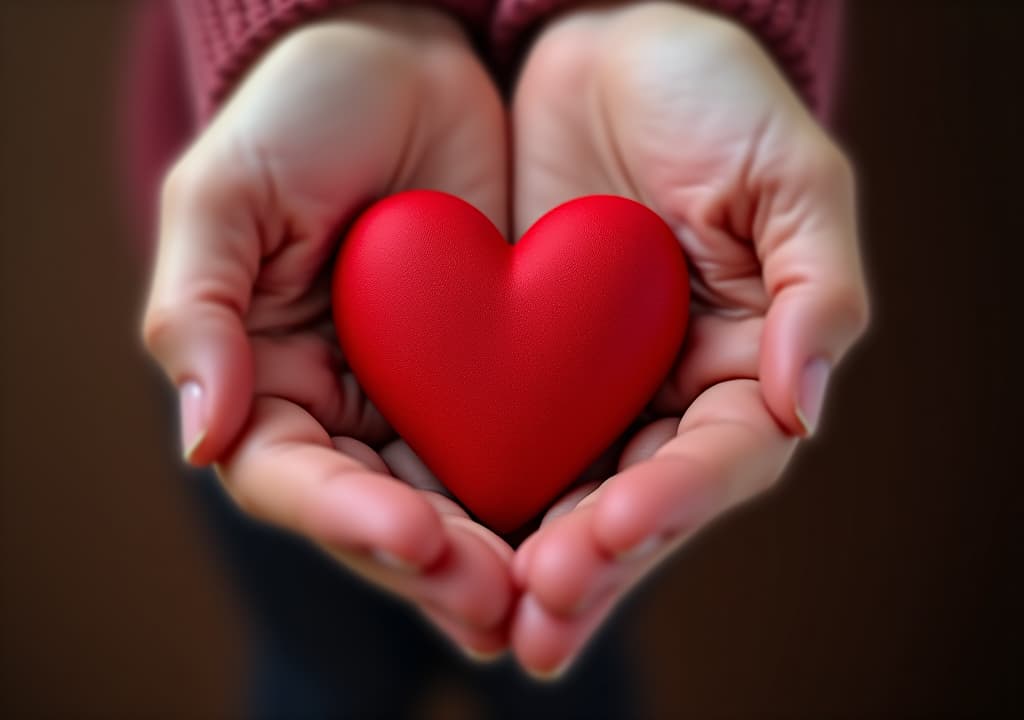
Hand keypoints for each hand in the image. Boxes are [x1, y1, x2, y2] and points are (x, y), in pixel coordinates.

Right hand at [142, 4, 512, 656]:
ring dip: (500, 556)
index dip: (346, 518)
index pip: (292, 479)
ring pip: (459, 506)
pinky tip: (594, 526)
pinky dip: (554, 493)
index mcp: (268, 381)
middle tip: (498, 602)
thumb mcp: (228, 192)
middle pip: (384, 517)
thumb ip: (200, 310)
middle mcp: (346, 410)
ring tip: (548, 591)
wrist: (410, 52)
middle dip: (439, 565)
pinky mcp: (500, 375)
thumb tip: (198, 437)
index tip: (413, 537)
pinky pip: (524, 447)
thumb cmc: (304, 113)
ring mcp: (425, 399)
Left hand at [509, 3, 869, 675]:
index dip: (675, 502)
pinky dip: (474, 495)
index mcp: (746, 362)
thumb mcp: (787, 170)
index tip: (613, 531)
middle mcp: (669, 393)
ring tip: (492, 614)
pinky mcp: (522, 367)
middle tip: (538, 614)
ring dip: (530, 559)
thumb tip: (808, 403)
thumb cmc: (708, 94)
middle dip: (594, 562)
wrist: (600, 42)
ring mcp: (592, 388)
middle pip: (639, 501)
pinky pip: (501, 441)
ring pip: (567, 495)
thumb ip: (819, 284)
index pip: (722, 457)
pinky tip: (436, 541)